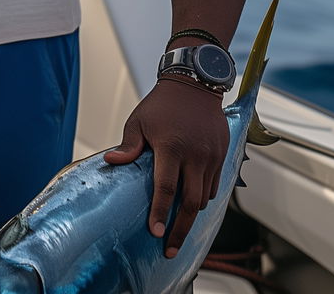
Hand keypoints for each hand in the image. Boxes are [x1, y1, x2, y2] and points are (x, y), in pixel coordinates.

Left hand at [103, 76, 228, 257]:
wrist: (193, 83)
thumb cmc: (161, 103)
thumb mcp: (139, 120)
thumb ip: (129, 145)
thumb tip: (111, 162)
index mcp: (171, 147)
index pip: (166, 188)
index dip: (160, 213)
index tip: (155, 233)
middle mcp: (194, 155)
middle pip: (190, 203)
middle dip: (180, 229)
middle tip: (169, 248)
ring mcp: (211, 156)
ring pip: (204, 197)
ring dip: (192, 214)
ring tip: (178, 227)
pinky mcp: (222, 155)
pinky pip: (215, 186)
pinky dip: (204, 197)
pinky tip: (192, 203)